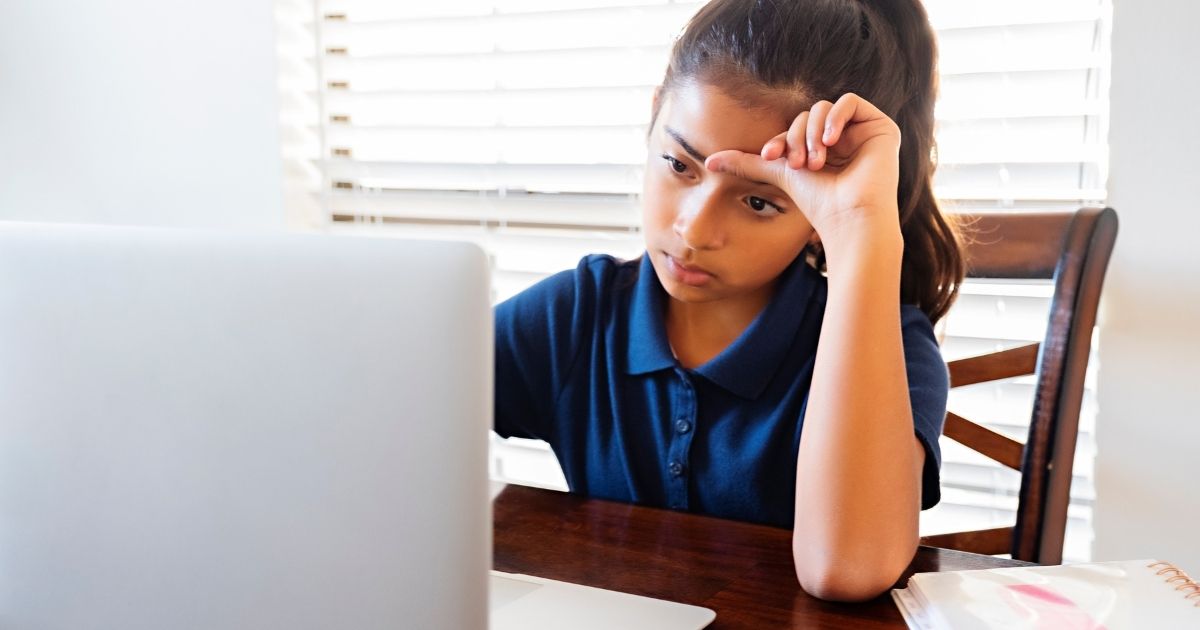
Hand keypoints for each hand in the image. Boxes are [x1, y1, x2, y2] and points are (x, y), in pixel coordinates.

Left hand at [705, 93, 902, 244]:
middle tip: (798, 164)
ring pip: (826, 108)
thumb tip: (709, 161)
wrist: (848, 218)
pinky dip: (835, 117)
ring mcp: (862, 132)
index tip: (770, 156)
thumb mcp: (777, 174)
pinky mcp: (880, 127)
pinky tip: (830, 140)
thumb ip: (747, 163)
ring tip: (815, 160)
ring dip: (813, 131)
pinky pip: (851, 101)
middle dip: (796, 137)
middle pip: (808, 116)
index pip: (795, 128)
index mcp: (823, 148)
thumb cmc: (817, 203)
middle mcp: (844, 139)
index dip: (780, 138)